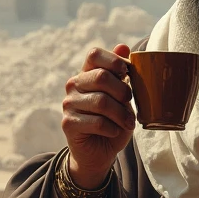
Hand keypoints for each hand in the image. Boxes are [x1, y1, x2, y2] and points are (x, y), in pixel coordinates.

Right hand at [62, 44, 134, 189]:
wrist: (100, 151)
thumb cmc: (114, 120)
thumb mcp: (122, 96)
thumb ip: (121, 74)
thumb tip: (123, 46)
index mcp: (87, 73)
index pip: (94, 54)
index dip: (113, 60)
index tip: (127, 73)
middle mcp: (74, 85)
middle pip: (101, 77)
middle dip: (123, 91)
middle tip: (130, 103)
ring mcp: (68, 103)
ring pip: (101, 102)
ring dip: (121, 114)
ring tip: (128, 123)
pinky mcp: (68, 123)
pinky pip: (96, 122)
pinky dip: (112, 128)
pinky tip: (114, 131)